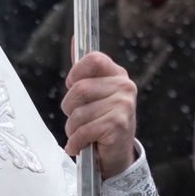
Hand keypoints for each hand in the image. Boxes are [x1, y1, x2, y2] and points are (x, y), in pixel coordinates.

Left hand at [61, 50, 137, 179]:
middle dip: (69, 108)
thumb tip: (75, 39)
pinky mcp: (118, 125)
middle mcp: (125, 87)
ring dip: (72, 129)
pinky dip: (76, 142)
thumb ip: (84, 69)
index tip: (72, 86)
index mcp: (118, 75)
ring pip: (79, 113)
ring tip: (81, 134)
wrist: (116, 156)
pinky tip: (79, 146)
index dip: (76, 73)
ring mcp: (124, 105)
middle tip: (76, 119)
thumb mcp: (94, 93)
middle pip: (80, 89)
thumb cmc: (101, 121)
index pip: (93, 59)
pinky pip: (84, 130)